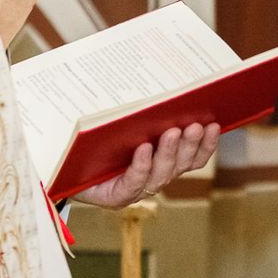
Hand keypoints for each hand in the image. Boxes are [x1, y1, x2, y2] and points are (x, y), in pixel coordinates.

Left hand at [75, 122, 220, 207]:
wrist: (62, 167)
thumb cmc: (96, 141)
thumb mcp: (124, 123)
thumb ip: (145, 111)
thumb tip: (164, 80)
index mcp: (162, 162)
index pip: (193, 158)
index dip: (206, 145)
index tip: (215, 124)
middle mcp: (153, 178)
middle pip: (181, 166)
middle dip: (190, 145)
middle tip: (193, 126)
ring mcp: (136, 190)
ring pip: (161, 175)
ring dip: (169, 154)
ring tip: (172, 132)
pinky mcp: (116, 197)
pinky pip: (134, 183)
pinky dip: (141, 166)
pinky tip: (143, 149)